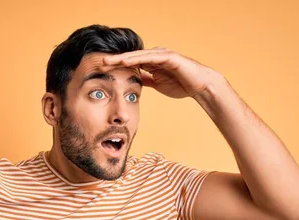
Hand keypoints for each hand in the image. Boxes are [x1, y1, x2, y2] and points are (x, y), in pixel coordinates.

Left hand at [102, 47, 221, 98]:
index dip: (115, 66)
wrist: (199, 86)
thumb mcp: (157, 84)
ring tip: (107, 61)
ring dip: (122, 57)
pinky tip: (125, 61)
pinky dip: (137, 58)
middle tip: (98, 62)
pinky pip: (150, 57)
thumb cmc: (180, 84)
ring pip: (138, 55)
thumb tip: (134, 81)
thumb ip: (146, 80)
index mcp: (151, 63)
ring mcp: (161, 55)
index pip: (130, 63)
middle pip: (131, 57)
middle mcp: (154, 56)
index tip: (101, 70)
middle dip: (114, 60)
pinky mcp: (169, 56)